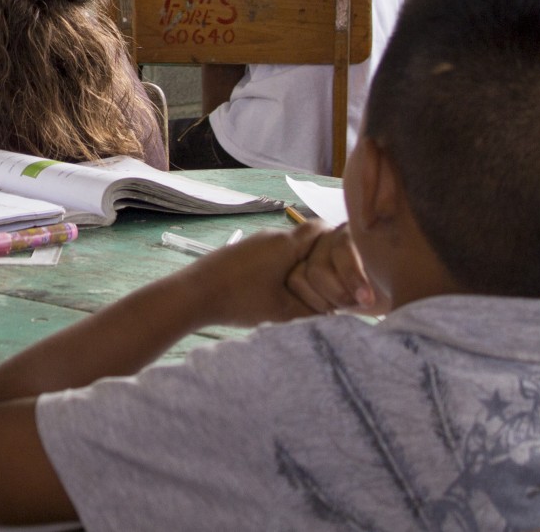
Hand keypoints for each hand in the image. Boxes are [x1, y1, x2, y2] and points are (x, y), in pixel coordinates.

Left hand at [188, 222, 375, 327]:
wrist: (192, 295)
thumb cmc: (239, 301)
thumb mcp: (283, 311)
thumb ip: (315, 309)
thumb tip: (337, 309)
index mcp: (286, 244)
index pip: (323, 228)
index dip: (339, 244)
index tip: (348, 265)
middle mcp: (272, 236)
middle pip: (308, 239)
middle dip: (321, 259)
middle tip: (331, 282)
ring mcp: (255, 242)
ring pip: (289, 247)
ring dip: (300, 265)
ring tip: (305, 290)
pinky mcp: (243, 251)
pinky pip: (272, 253)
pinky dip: (282, 268)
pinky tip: (280, 289)